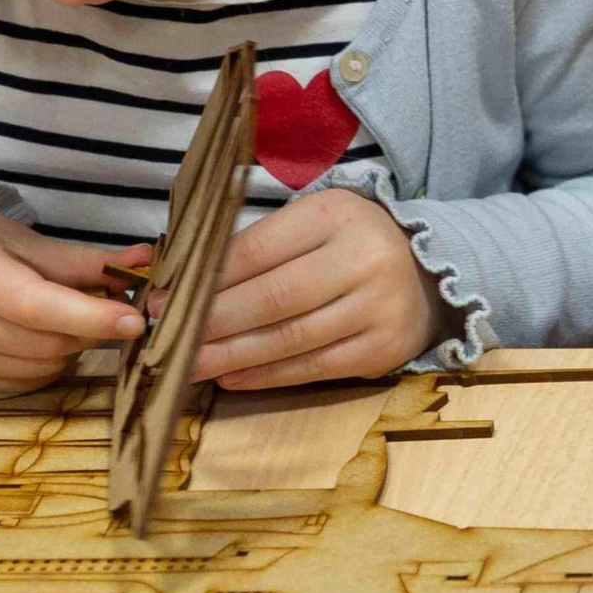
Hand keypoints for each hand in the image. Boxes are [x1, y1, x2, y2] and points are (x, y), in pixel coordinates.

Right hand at [0, 204, 150, 399]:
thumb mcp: (21, 239)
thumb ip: (83, 260)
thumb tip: (145, 260)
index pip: (37, 306)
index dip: (90, 316)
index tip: (135, 319)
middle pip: (47, 343)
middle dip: (87, 329)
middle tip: (103, 308)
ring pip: (42, 369)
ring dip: (68, 349)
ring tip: (58, 319)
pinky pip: (25, 385)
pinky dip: (44, 365)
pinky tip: (32, 339)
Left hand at [186, 188, 453, 389]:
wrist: (427, 270)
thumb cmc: (348, 241)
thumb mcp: (311, 221)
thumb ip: (257, 244)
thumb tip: (187, 277)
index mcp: (334, 215)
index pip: (258, 249)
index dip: (208, 278)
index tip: (166, 296)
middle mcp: (361, 260)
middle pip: (273, 298)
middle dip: (212, 321)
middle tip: (167, 335)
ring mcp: (376, 309)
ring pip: (290, 339)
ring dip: (232, 355)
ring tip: (189, 363)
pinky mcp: (382, 351)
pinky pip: (314, 368)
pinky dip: (267, 375)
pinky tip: (232, 376)